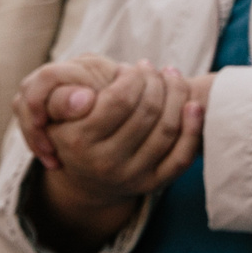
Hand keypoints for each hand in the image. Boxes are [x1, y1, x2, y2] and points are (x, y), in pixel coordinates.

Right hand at [25, 62, 208, 252]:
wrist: (87, 179)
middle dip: (156, 81)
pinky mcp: (153, 184)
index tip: (132, 68)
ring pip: (167, 129)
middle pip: (147, 111)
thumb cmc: (75, 132)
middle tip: (155, 69)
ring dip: (177, 96)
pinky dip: (193, 128)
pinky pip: (182, 156)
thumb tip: (85, 96)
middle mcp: (105, 163)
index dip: (133, 76)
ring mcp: (131, 176)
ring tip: (172, 77)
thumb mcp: (58, 115)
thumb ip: (63, 97)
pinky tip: (192, 105)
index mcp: (80, 142)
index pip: (120, 99)